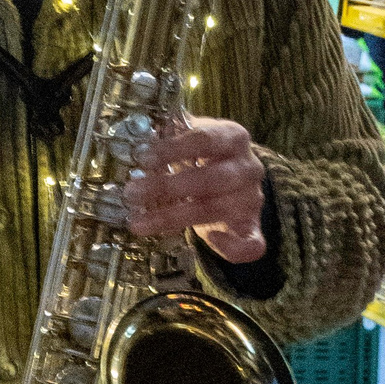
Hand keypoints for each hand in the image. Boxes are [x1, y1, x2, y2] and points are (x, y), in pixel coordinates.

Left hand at [123, 118, 267, 263]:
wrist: (235, 178)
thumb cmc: (204, 157)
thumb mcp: (190, 140)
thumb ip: (169, 136)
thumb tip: (134, 137)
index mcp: (233, 137)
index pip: (205, 139)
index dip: (173, 149)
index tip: (143, 157)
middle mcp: (248, 167)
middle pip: (210, 178)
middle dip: (167, 187)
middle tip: (131, 193)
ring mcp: (252, 199)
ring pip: (214, 211)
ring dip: (172, 218)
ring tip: (137, 222)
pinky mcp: (252, 227)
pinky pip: (252, 244)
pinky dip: (232, 247)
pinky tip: (211, 240)